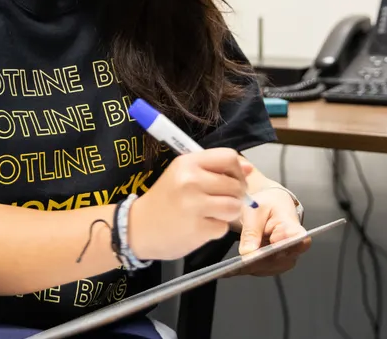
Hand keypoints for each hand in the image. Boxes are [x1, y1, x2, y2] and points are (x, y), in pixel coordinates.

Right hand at [129, 148, 250, 260]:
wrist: (137, 227)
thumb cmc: (164, 199)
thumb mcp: (183, 175)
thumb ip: (215, 169)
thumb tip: (249, 168)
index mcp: (188, 163)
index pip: (229, 157)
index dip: (237, 170)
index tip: (232, 181)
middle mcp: (191, 181)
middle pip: (236, 185)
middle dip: (235, 195)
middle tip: (221, 201)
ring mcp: (194, 206)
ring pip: (234, 207)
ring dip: (228, 213)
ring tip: (213, 214)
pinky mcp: (197, 229)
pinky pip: (223, 227)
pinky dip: (216, 229)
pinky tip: (202, 226)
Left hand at [234, 185, 309, 276]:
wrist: (270, 207)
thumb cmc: (266, 205)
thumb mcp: (255, 211)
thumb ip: (251, 231)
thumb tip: (247, 254)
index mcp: (295, 230)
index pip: (299, 243)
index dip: (283, 248)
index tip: (264, 250)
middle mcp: (294, 248)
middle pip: (278, 260)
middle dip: (258, 262)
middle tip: (238, 263)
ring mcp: (285, 259)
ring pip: (268, 268)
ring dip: (250, 268)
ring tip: (230, 268)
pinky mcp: (273, 265)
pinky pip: (260, 270)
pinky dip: (246, 269)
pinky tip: (231, 269)